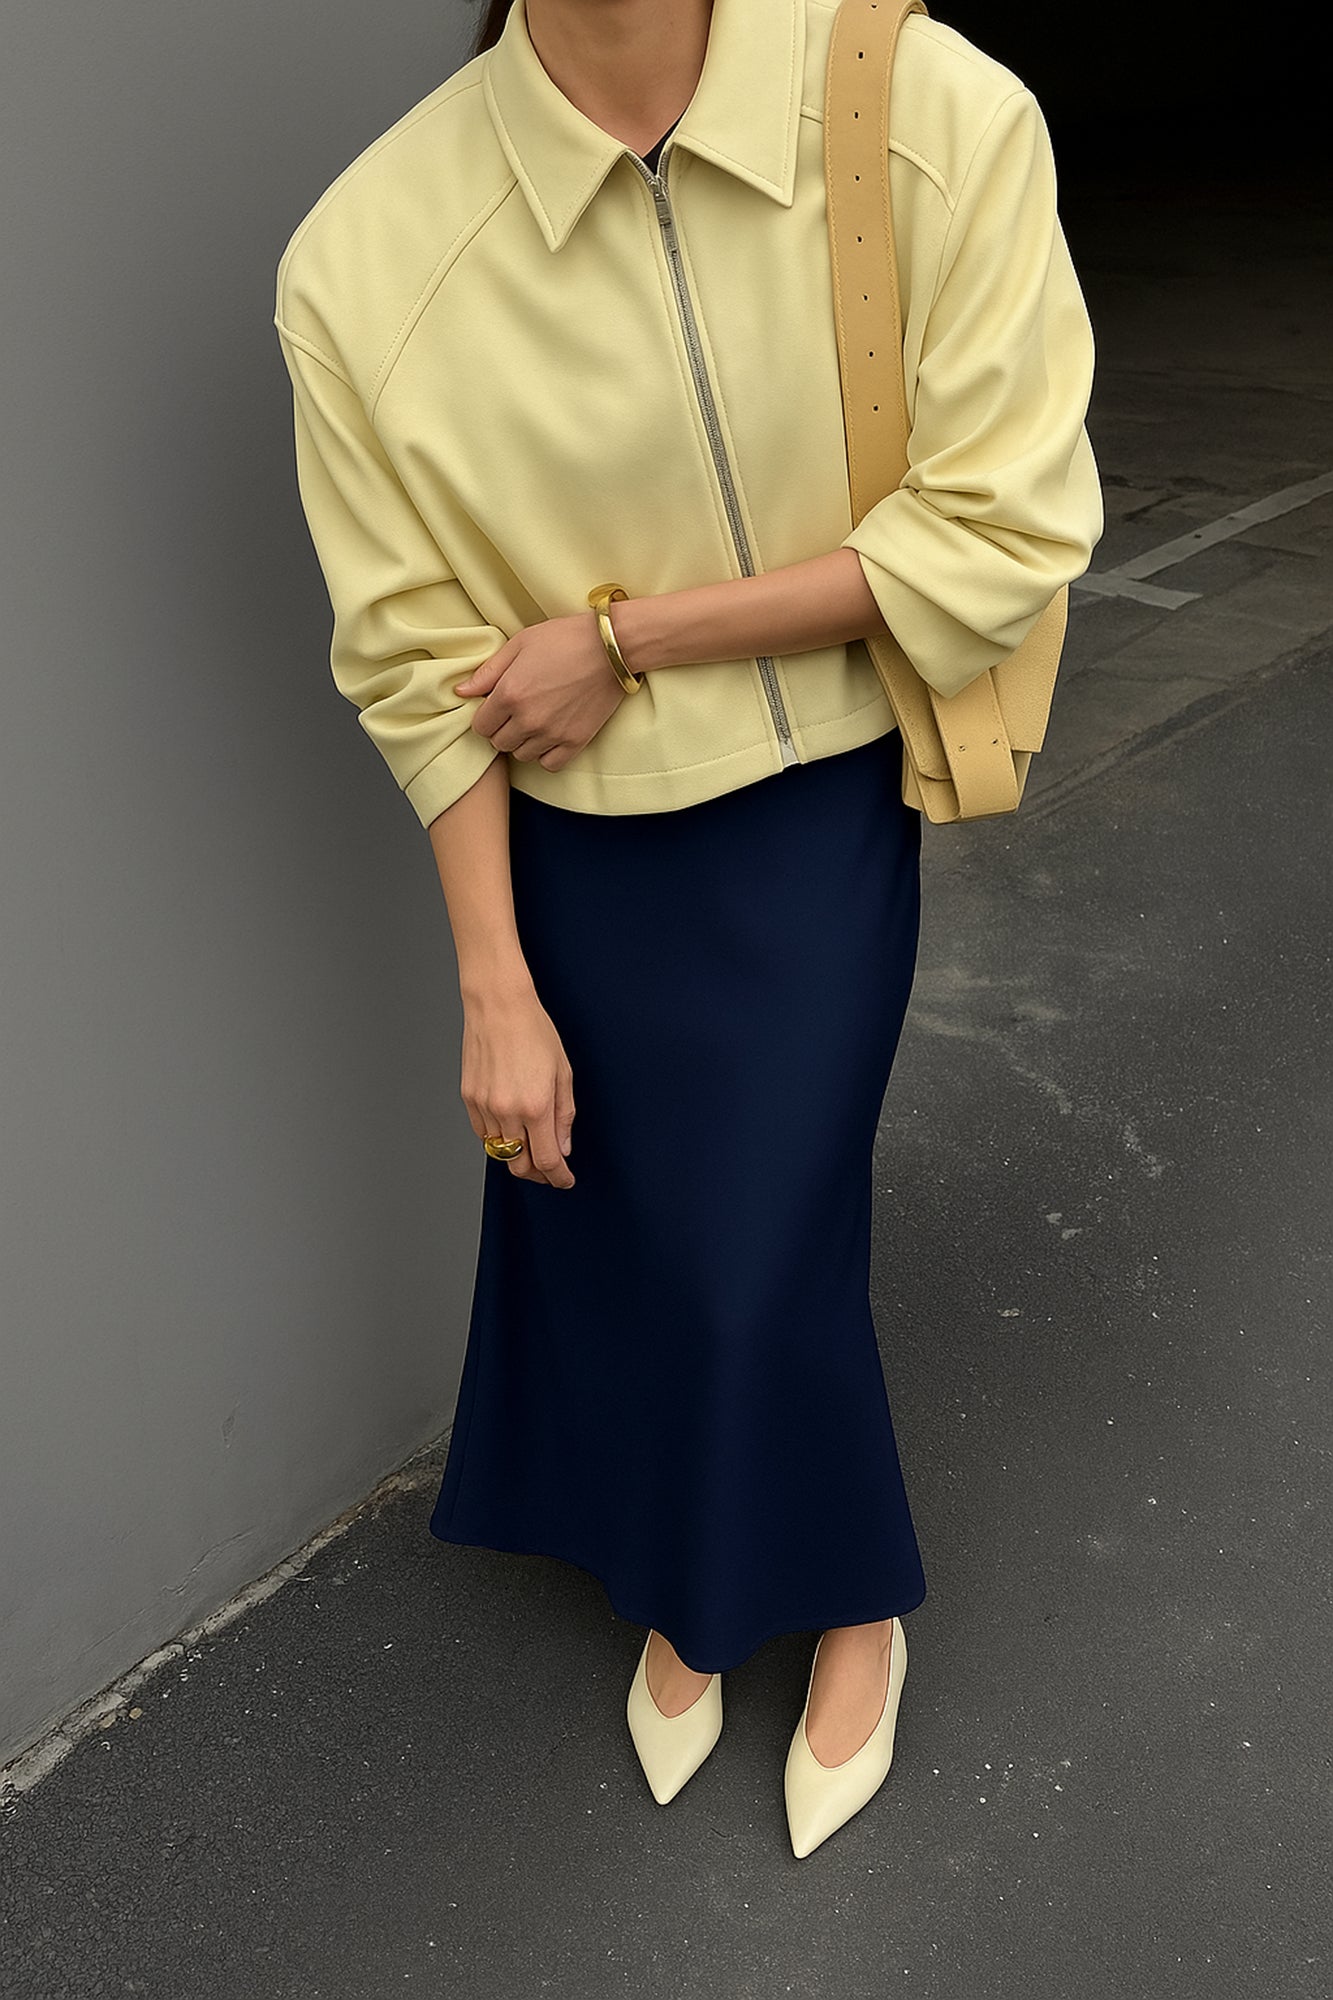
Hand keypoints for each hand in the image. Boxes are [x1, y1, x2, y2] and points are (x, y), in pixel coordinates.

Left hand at [454, 612, 629, 769]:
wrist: (611, 648)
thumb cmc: (564, 639)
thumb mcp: (520, 644)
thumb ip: (488, 672)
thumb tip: (461, 692)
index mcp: (510, 694)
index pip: (481, 726)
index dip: (486, 717)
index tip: (497, 707)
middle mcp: (528, 719)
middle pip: (499, 743)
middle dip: (502, 729)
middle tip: (516, 713)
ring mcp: (552, 733)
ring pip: (522, 755)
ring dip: (523, 742)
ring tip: (534, 722)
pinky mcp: (576, 741)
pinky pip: (549, 764)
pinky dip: (545, 754)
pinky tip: (550, 736)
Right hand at [461, 981, 575, 1189]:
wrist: (498, 1007)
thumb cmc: (534, 1032)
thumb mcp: (563, 1073)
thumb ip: (564, 1116)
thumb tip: (562, 1148)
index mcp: (536, 1106)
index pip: (546, 1160)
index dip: (558, 1177)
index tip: (565, 1180)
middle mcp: (507, 1111)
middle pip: (519, 1165)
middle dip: (538, 1175)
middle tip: (550, 1171)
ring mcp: (484, 1107)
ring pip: (500, 1151)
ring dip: (518, 1155)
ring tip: (532, 1145)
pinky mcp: (469, 1099)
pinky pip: (483, 1133)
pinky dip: (498, 1138)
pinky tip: (511, 1128)